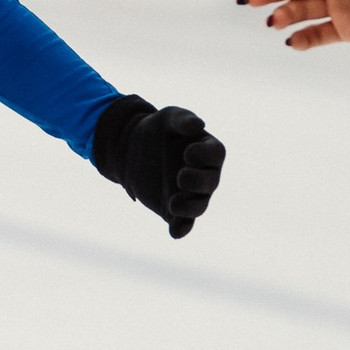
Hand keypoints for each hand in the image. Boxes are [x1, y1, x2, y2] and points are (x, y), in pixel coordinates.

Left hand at [92, 95, 225, 237]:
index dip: (205, 156)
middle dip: (197, 182)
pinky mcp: (174, 210)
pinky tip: (174, 232)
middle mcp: (204, 175)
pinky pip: (183, 223)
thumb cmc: (159, 129)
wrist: (133, 148)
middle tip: (180, 176)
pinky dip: (181, 229)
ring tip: (173, 203)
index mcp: (207, 150)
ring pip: (199, 206)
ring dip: (190, 208)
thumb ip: (184, 120)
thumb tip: (199, 125)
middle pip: (210, 182)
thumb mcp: (169, 117)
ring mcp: (191, 194)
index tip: (187, 153)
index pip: (216, 154)